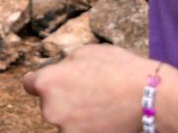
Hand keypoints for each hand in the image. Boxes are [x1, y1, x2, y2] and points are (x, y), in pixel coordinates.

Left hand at [23, 45, 155, 132]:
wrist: (148, 97)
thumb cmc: (119, 69)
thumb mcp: (87, 52)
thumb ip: (65, 64)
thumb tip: (60, 73)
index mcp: (47, 82)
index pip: (30, 84)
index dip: (42, 81)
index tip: (54, 83)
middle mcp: (49, 109)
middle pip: (51, 103)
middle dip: (65, 98)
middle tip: (91, 91)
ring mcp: (65, 130)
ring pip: (67, 120)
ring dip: (78, 115)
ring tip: (103, 105)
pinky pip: (80, 131)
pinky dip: (89, 127)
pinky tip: (106, 118)